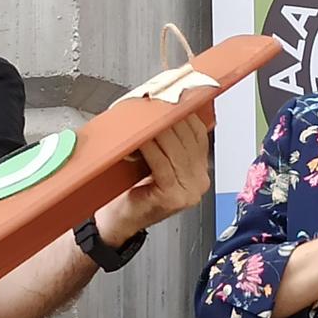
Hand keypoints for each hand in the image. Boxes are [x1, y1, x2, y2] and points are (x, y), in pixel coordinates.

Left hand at [95, 114, 211, 243]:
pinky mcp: (174, 197)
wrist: (117, 221)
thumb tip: (162, 105)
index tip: (170, 95)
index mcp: (200, 170)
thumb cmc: (131, 189)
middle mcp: (199, 181)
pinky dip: (150, 148)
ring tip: (144, 117)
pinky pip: (162, 165)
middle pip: (188, 139)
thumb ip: (165, 139)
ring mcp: (189, 191)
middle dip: (169, 118)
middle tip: (155, 101)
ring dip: (157, 131)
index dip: (184, 112)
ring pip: (176, 150)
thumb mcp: (154, 159)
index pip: (198, 133)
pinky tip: (140, 139)